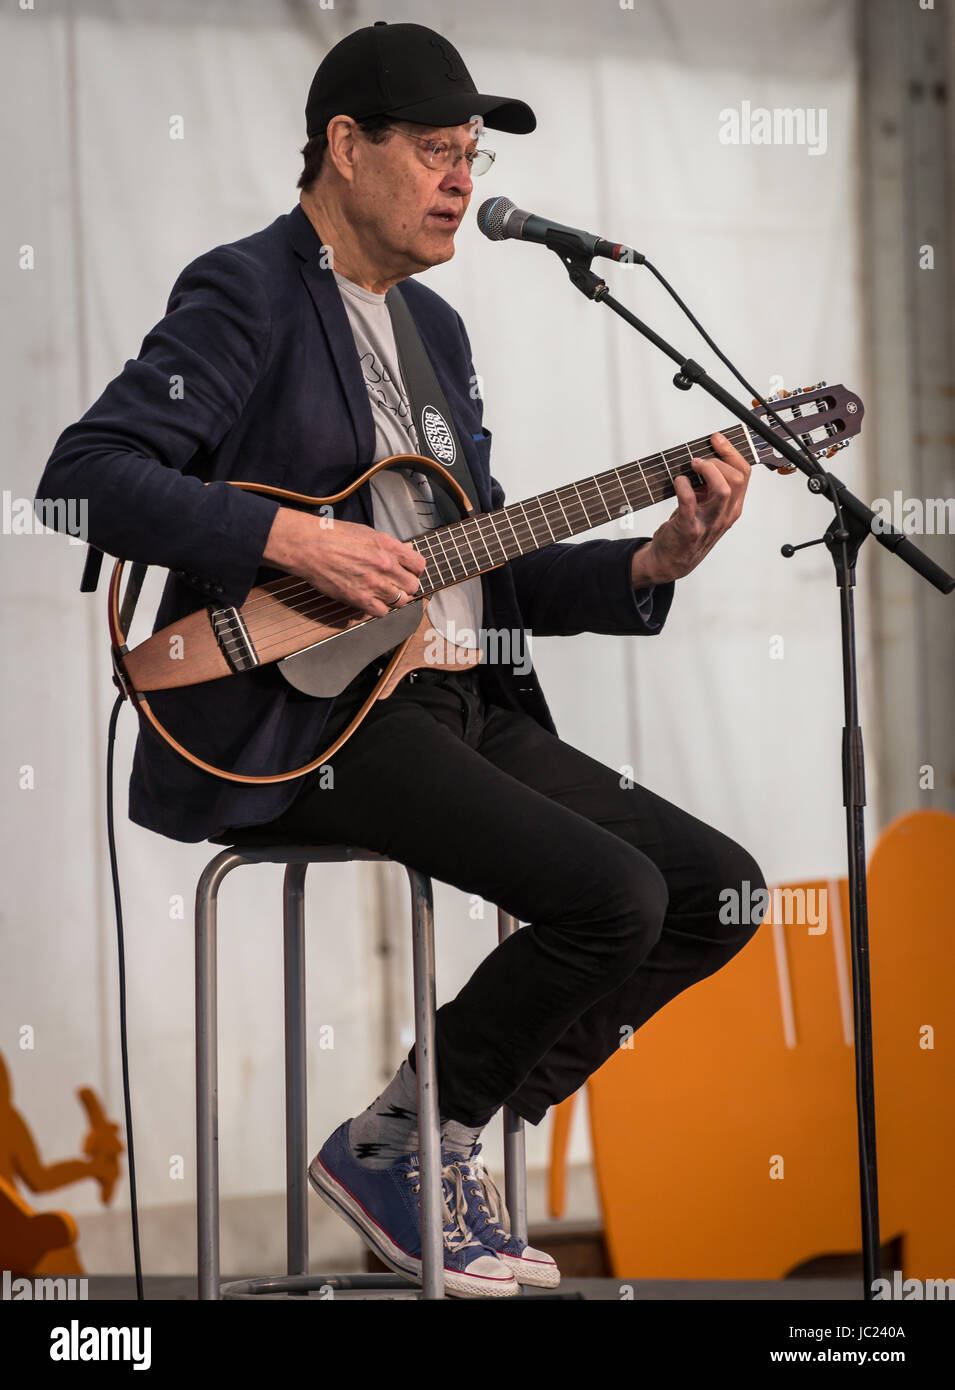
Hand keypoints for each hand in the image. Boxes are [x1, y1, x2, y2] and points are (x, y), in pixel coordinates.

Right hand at [264, 508, 427, 617]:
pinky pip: (382, 612)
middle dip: (406, 586)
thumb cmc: (333, 536)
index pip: (419, 564)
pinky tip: (372, 601)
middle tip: (396, 584)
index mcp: (388, 546)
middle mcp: (385, 566)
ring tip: (384, 594)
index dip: (415, 570)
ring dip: (394, 599)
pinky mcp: (360, 599)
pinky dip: (379, 609)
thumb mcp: (367, 533)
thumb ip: (389, 545)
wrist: (309, 546)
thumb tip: (406, 551)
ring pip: (401, 602)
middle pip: (412, 586)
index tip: (408, 572)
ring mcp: (374, 584)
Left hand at [630, 432, 751, 585]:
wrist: (672, 561)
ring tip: (693, 467)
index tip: (717, 440)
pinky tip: (678, 482)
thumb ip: (711, 487)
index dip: (731, 452)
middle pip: (737, 479)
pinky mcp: (689, 528)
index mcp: (732, 507)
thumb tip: (705, 457)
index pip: (744, 474)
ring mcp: (708, 522)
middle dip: (719, 461)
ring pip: (723, 490)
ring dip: (707, 471)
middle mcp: (725, 515)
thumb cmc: (689, 531)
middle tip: (700, 460)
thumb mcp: (708, 508)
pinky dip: (683, 486)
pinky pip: (689, 501)